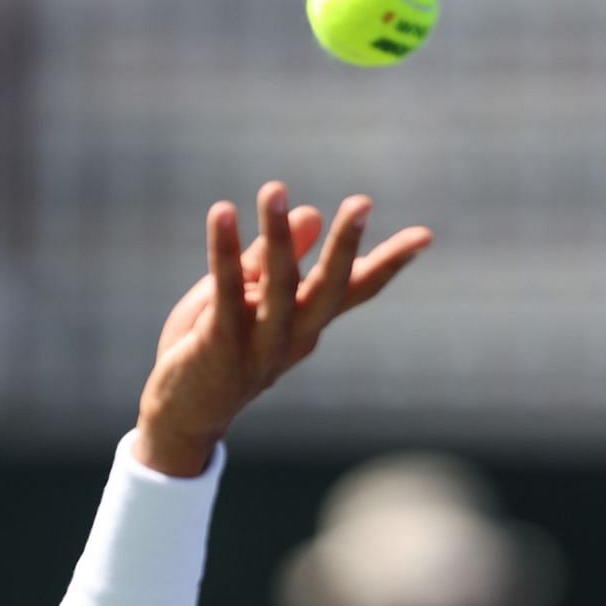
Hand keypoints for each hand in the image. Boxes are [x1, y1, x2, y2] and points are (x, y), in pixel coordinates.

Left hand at [135, 181, 431, 474]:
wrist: (180, 416)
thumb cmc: (215, 350)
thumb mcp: (249, 299)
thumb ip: (273, 259)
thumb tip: (310, 211)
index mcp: (307, 325)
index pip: (355, 291)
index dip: (389, 264)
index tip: (425, 236)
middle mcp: (293, 337)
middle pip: (329, 290)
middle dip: (345, 246)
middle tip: (362, 203)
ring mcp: (259, 345)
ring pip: (278, 286)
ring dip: (276, 236)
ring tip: (274, 188)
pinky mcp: (220, 345)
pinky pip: (226, 293)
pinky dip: (224, 252)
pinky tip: (222, 213)